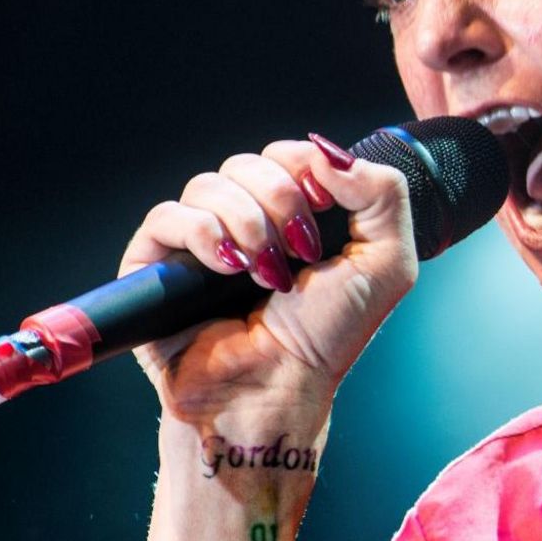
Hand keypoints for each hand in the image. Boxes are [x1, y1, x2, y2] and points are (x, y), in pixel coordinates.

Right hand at [119, 134, 417, 438]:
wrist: (277, 389)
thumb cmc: (328, 336)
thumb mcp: (386, 262)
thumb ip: (383, 194)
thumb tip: (331, 151)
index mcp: (293, 215)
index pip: (289, 154)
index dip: (306, 170)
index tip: (324, 210)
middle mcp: (245, 221)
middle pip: (249, 162)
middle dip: (280, 199)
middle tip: (300, 249)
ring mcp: (197, 241)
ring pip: (208, 183)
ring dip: (247, 222)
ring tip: (264, 272)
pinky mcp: (155, 263)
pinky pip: (167, 216)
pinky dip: (202, 234)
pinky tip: (228, 267)